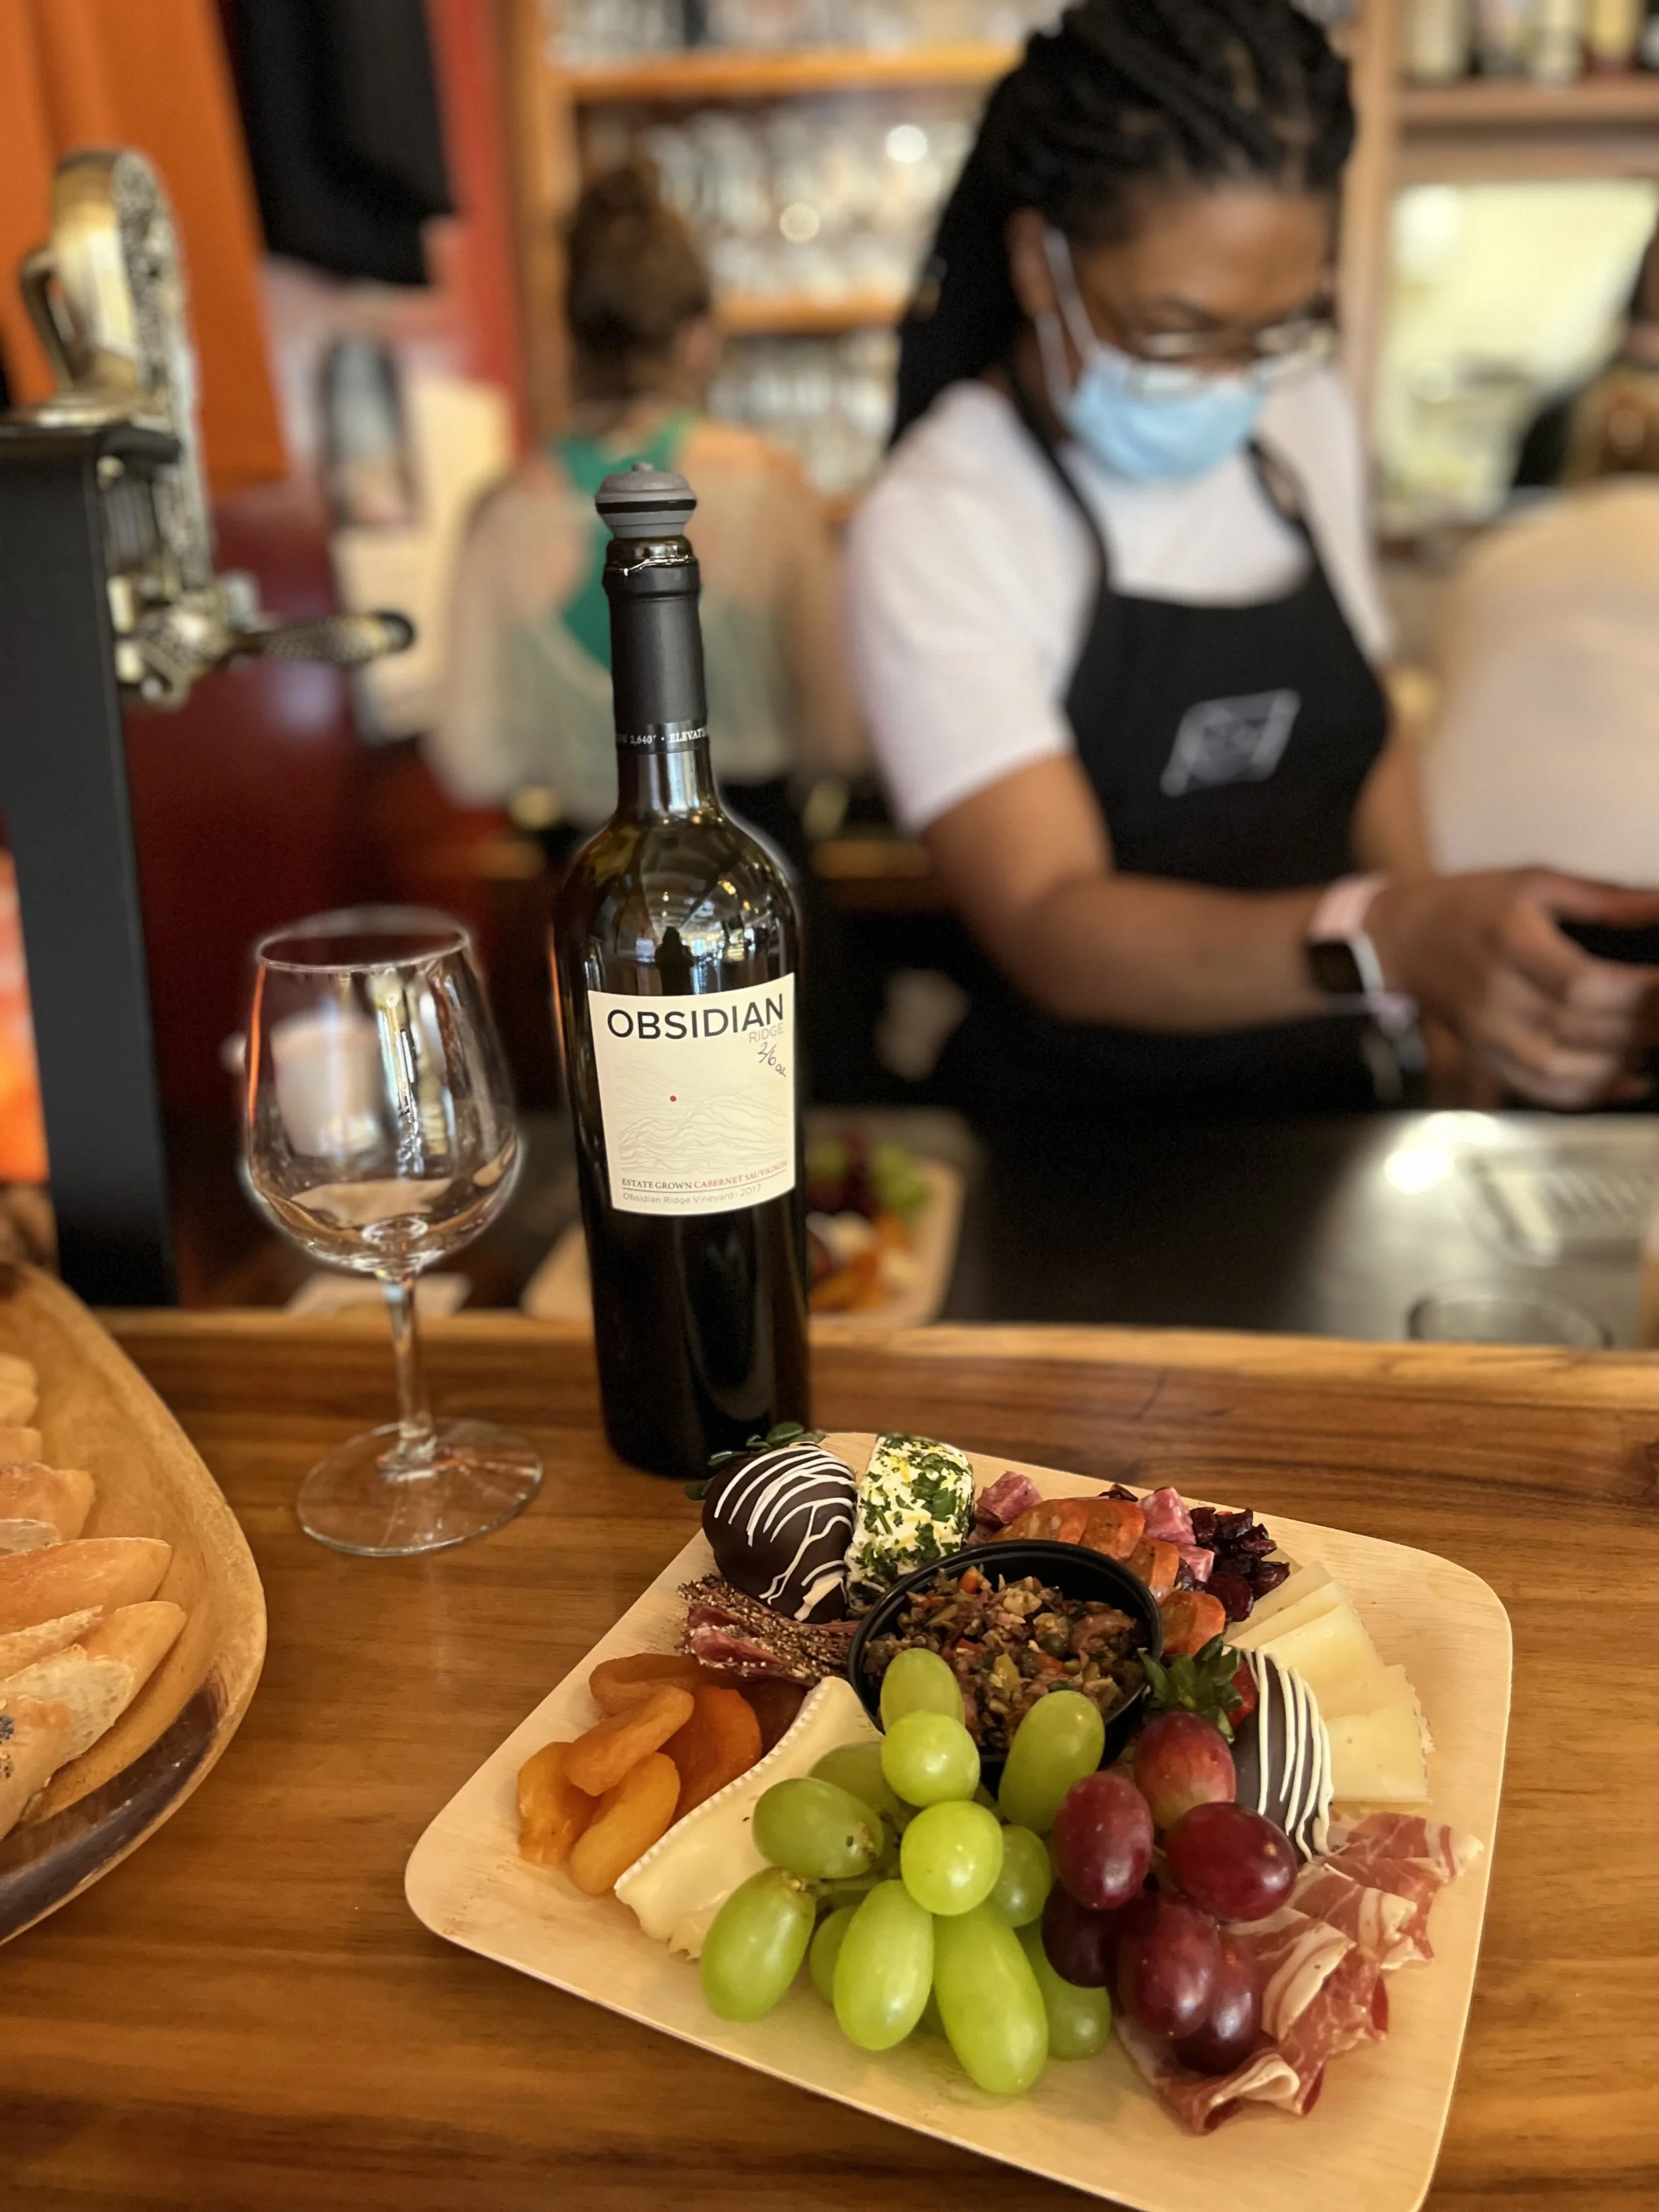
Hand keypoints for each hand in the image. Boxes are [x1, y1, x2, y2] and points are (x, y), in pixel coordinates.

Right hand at [1368, 871, 1658, 1108]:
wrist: (1399, 939)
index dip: (1634, 992)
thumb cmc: (1469, 906)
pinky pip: (1539, 1089)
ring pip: (1560, 1070)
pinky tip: (1623, 1079)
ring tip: (1650, 1046)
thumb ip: (1603, 899)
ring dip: (1617, 1065)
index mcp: (1507, 940)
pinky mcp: (1484, 1056)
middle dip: (1639, 1027)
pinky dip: (1586, 1093)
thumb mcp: (1533, 881)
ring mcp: (1485, 1032)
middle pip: (1577, 1028)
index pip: (1580, 983)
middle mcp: (1493, 993)